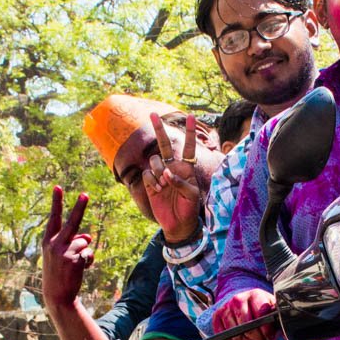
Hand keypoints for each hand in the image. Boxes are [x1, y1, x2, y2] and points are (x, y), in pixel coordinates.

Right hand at [41, 186, 94, 310]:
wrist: (57, 295)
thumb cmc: (59, 273)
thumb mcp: (62, 256)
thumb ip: (73, 242)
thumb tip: (89, 236)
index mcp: (48, 241)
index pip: (53, 219)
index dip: (56, 203)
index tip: (58, 187)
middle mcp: (54, 244)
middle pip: (72, 223)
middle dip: (79, 207)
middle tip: (85, 194)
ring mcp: (64, 252)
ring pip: (84, 242)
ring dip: (84, 253)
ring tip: (74, 266)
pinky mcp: (75, 260)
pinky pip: (89, 253)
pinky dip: (88, 261)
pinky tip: (79, 270)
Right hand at [143, 111, 203, 244]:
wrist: (178, 224)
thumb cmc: (189, 208)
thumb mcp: (192, 195)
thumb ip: (181, 182)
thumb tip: (167, 173)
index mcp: (186, 167)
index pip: (188, 147)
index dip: (190, 132)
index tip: (192, 116)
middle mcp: (172, 167)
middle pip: (164, 144)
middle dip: (158, 129)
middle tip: (152, 115)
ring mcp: (160, 174)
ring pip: (154, 161)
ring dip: (158, 171)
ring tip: (164, 185)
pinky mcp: (150, 183)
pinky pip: (147, 174)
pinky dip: (152, 181)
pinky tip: (158, 190)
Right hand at [211, 289, 277, 339]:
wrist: (243, 298)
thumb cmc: (259, 306)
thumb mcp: (272, 308)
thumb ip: (279, 320)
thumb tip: (289, 337)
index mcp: (255, 295)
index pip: (260, 315)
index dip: (266, 330)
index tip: (270, 337)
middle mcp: (238, 299)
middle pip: (247, 327)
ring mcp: (226, 307)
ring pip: (235, 333)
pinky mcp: (217, 315)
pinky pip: (223, 335)